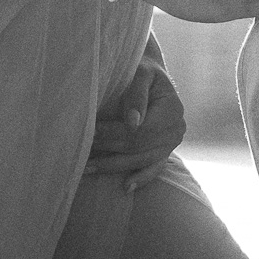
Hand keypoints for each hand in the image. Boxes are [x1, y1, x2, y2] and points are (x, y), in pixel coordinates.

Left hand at [87, 61, 187, 191]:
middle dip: (109, 149)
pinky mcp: (164, 152)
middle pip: (138, 147)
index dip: (115, 133)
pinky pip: (153, 169)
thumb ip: (136, 94)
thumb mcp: (141, 73)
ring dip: (114, 165)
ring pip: (140, 160)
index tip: (92, 133)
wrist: (150, 75)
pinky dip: (140, 178)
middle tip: (82, 152)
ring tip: (87, 168)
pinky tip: (125, 188)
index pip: (141, 131)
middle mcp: (176, 130)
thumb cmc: (142, 70)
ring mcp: (171, 144)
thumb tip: (132, 122)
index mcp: (173, 110)